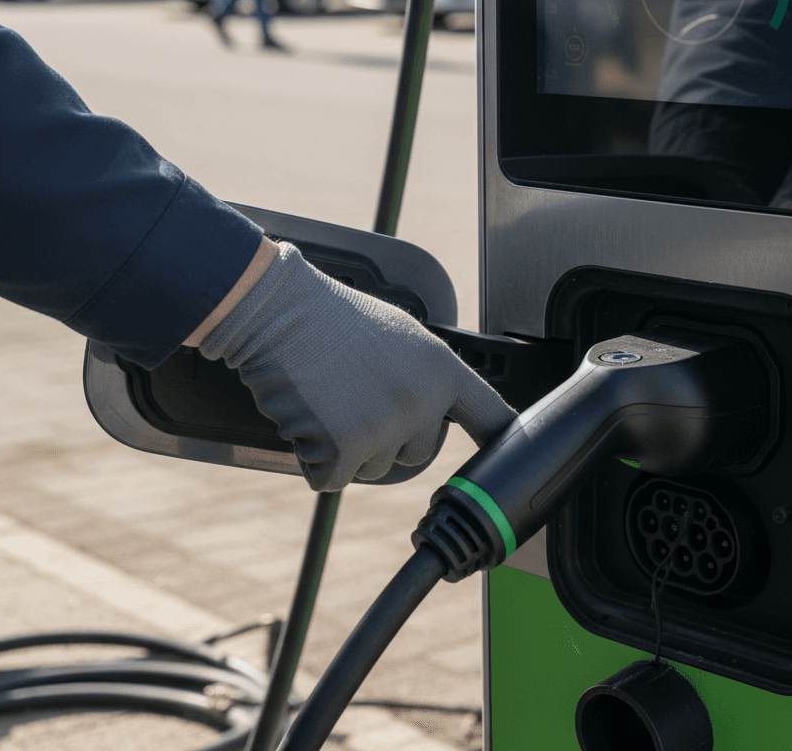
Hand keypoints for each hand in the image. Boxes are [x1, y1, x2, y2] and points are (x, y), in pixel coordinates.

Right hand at [198, 242, 515, 490]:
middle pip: (419, 455)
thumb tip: (442, 413)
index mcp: (443, 371)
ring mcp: (384, 428)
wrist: (281, 311)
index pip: (493, 418)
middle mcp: (422, 403)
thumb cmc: (335, 318)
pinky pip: (330, 479)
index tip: (510, 464)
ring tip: (329, 398)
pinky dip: (314, 460)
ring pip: (373, 469)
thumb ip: (429, 377)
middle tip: (355, 397)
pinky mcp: (343, 450)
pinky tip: (308, 417)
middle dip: (388, 439)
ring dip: (346, 448)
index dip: (501, 443)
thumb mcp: (403, 336)